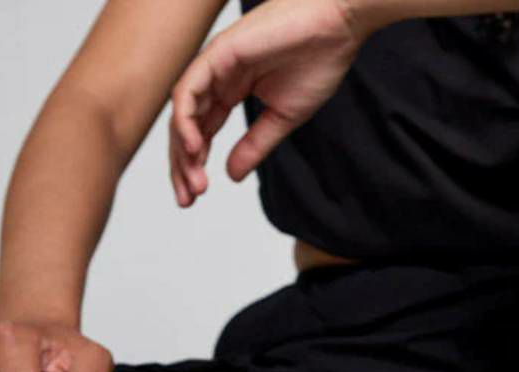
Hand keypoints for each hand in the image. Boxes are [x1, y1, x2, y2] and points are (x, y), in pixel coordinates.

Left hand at [169, 0, 362, 205]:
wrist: (335, 26)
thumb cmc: (316, 62)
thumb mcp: (281, 118)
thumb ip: (254, 145)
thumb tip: (231, 176)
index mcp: (230, 90)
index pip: (202, 132)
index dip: (194, 166)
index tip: (194, 197)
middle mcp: (216, 77)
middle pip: (186, 126)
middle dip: (183, 166)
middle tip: (187, 199)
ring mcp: (214, 64)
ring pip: (182, 112)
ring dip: (184, 151)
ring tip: (194, 183)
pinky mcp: (218, 53)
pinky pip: (189, 90)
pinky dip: (187, 120)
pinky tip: (194, 149)